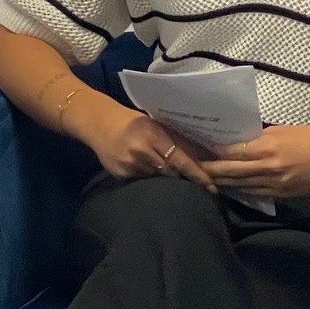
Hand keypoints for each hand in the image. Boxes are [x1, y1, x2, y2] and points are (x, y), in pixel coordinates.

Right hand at [73, 96, 216, 190]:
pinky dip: (148, 176)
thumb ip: (176, 141)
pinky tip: (143, 167)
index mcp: (152, 136)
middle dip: (182, 177)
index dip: (197, 174)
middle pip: (171, 173)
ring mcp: (129, 165)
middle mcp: (141, 152)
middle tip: (195, 182)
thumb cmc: (132, 122)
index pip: (180, 160)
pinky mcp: (120, 174)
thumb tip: (202, 157)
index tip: (211, 186)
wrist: (98, 123)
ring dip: (165, 177)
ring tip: (164, 170)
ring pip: (157, 179)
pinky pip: (142, 180)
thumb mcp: (156, 126)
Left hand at [200, 126, 309, 198]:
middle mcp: (268, 167)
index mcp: (267, 147)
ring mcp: (274, 184)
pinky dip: (239, 190)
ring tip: (206, 179)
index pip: (232, 152)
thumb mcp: (281, 130)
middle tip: (194, 167)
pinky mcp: (281, 194)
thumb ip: (257, 137)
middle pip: (231, 171)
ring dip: (222, 183)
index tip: (201, 149)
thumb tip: (236, 141)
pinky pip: (254, 193)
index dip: (215, 152)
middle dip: (210, 170)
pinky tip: (229, 188)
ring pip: (240, 185)